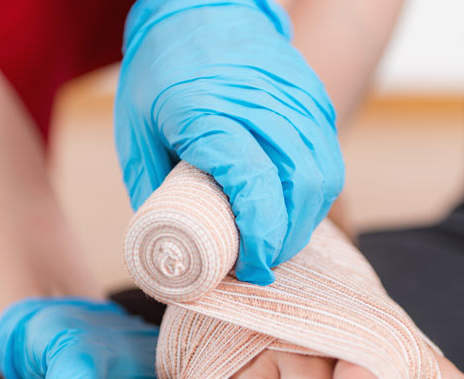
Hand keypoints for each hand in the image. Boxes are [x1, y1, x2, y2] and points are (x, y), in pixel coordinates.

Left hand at [115, 0, 343, 284]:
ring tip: (276, 243)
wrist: (200, 7)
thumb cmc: (160, 71)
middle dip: (286, 240)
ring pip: (323, 176)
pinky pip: (327, 158)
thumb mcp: (135, 133)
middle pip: (300, 188)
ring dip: (304, 221)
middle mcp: (263, 106)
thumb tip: (172, 244)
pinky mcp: (313, 100)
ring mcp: (296, 99)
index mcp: (209, 114)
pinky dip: (314, 194)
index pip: (253, 185)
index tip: (250, 268)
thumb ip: (153, 191)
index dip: (259, 237)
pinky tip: (291, 210)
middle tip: (261, 264)